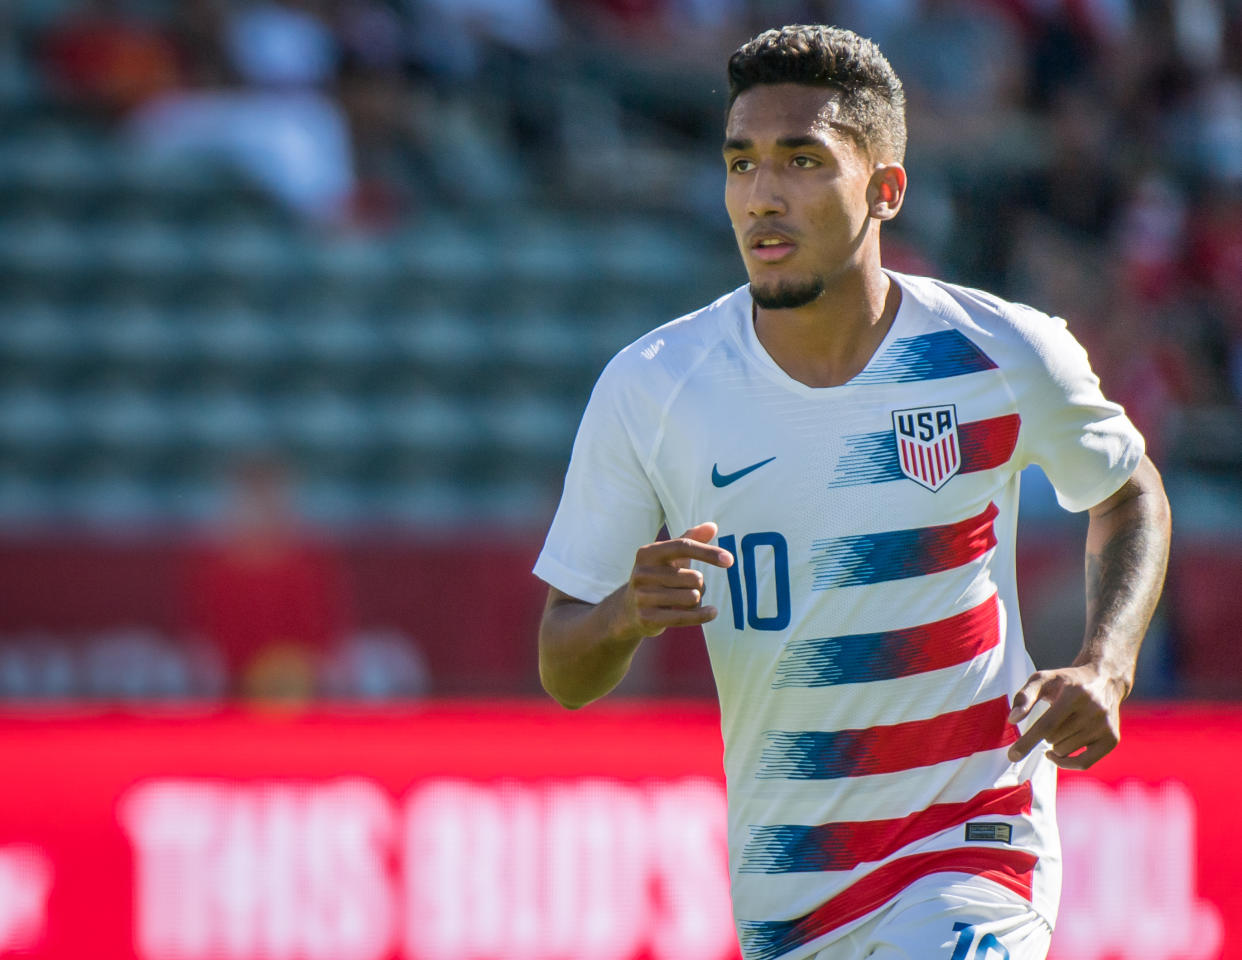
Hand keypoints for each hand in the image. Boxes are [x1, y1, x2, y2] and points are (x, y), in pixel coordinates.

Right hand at [620, 522, 733, 638]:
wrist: (627, 609)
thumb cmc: (657, 577)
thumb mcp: (669, 557)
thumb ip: (690, 538)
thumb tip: (712, 526)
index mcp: (647, 553)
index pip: (683, 546)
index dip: (708, 552)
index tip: (730, 560)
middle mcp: (642, 573)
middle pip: (694, 577)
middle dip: (700, 584)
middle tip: (688, 587)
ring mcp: (642, 597)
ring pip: (692, 597)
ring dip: (697, 600)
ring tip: (686, 600)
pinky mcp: (647, 618)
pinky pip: (685, 616)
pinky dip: (703, 615)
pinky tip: (712, 612)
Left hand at [1006, 664, 1126, 769]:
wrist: (1104, 680)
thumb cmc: (1066, 681)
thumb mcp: (1042, 679)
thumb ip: (1025, 696)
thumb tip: (1012, 719)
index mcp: (1074, 693)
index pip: (1047, 724)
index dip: (1028, 741)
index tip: (1012, 756)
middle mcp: (1093, 710)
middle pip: (1053, 738)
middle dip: (1044, 734)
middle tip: (1051, 719)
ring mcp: (1105, 726)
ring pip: (1064, 750)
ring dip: (1054, 744)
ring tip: (1061, 726)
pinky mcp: (1112, 739)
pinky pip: (1083, 764)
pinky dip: (1065, 763)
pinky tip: (1055, 754)